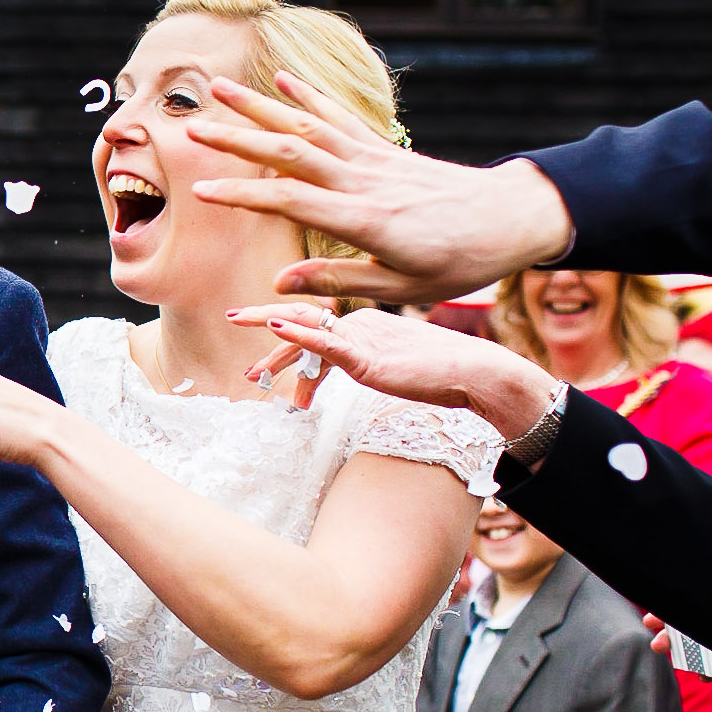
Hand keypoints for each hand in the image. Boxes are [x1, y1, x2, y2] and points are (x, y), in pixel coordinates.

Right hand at [182, 71, 574, 303]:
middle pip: (289, 151)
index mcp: (363, 220)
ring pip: (307, 125)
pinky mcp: (383, 149)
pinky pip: (340, 118)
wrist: (512, 219)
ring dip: (260, 104)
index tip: (201, 188)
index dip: (243, 194)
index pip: (291, 201)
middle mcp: (363, 181)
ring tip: (218, 86)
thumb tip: (279, 283)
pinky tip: (281, 78)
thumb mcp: (402, 287)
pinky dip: (308, 95)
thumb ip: (339, 282)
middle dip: (237, 137)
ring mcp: (373, 159)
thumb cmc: (459, 261)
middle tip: (191, 126)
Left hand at [231, 302, 557, 443]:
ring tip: (245, 353)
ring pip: (306, 332)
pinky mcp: (368, 355)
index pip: (313, 331)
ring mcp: (363, 338)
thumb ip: (356, 371)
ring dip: (272, 341)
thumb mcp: (388, 372)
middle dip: (265, 323)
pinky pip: (326, 344)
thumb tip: (321, 389)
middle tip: (235, 327)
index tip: (260, 370)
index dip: (285, 348)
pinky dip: (299, 337)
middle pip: (302, 322)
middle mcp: (358, 325)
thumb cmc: (440, 377)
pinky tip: (276, 330)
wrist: (476, 375)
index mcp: (363, 327)